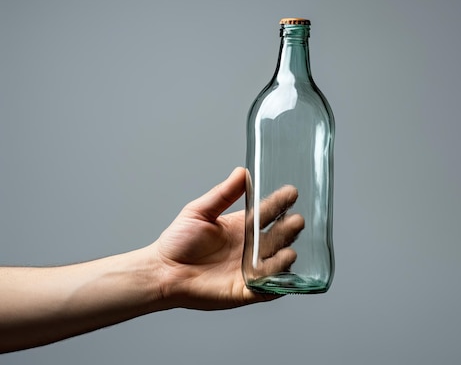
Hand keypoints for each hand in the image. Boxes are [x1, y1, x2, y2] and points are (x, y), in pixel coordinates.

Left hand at [153, 167, 303, 309]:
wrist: (162, 272)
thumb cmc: (177, 242)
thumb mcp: (199, 211)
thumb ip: (223, 194)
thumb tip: (242, 172)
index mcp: (243, 227)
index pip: (268, 213)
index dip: (280, 204)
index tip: (292, 193)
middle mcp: (250, 248)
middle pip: (277, 237)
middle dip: (288, 229)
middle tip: (296, 221)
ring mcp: (250, 270)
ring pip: (276, 264)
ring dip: (285, 258)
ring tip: (289, 251)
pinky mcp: (245, 291)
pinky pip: (267, 289)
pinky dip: (277, 284)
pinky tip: (281, 276)